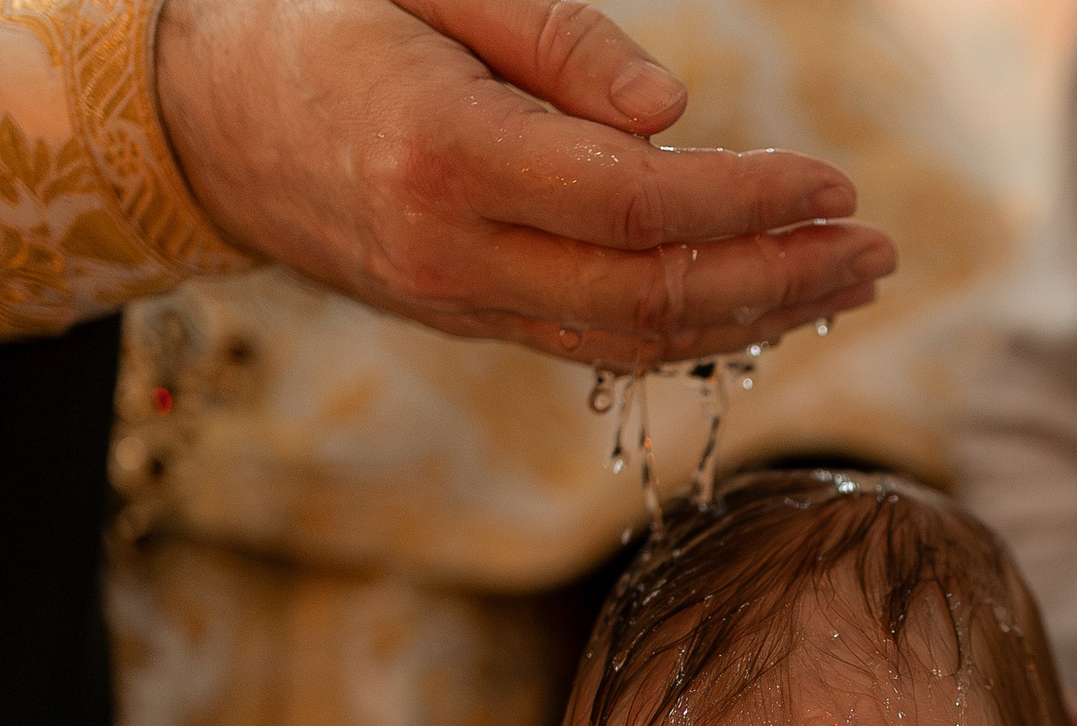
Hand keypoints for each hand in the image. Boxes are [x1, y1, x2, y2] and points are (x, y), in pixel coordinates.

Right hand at [155, 0, 896, 365]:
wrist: (200, 116)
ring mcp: (458, 303)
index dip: (751, 204)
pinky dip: (689, 330)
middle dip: (780, 280)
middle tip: (876, 252)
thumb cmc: (320, 19)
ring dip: (753, 319)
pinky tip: (757, 301)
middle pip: (652, 297)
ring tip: (843, 281)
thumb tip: (678, 115)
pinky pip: (595, 343)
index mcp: (448, 157)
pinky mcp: (466, 319)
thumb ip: (556, 43)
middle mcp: (454, 254)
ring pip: (632, 340)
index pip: (640, 209)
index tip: (834, 184)